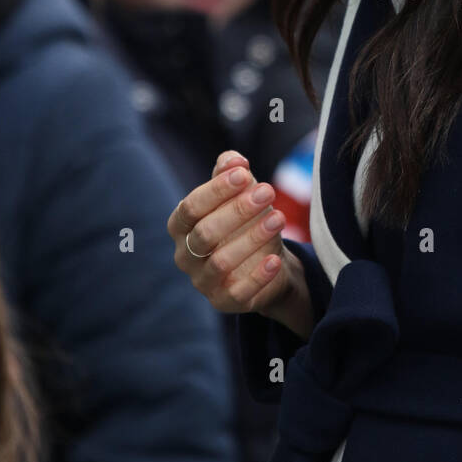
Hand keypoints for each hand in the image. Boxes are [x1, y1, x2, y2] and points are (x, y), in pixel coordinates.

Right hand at [168, 151, 313, 339]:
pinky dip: (257, 276)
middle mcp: (185, 256)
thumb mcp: (240, 193)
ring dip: (252, 238)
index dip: (216, 190)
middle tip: (268, 191)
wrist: (268, 262)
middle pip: (204, 233)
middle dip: (237, 211)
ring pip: (221, 262)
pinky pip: (238, 291)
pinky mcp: (224, 301)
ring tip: (279, 218)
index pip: (190, 207)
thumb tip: (234, 160)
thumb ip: (232, 172)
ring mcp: (203, 281)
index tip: (245, 174)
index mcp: (181, 226)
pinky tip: (275, 259)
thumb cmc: (246, 221)